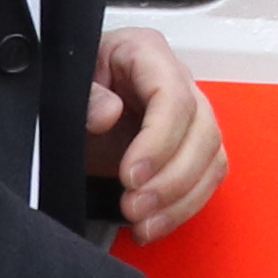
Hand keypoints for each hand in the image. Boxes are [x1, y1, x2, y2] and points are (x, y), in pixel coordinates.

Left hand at [86, 23, 226, 245]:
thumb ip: (84, 95)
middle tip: (134, 205)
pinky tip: (153, 224)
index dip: (158, 141)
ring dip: (180, 199)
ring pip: (211, 159)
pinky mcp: (189, 146)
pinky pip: (205, 178)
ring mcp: (189, 115)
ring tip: (143, 222)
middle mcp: (177, 81)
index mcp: (147, 53)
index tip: (130, 175)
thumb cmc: (70, 84)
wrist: (68, 102)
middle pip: (202, 132)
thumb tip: (107, 113)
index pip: (174, 97)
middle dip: (171, 179)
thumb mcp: (66, 82)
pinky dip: (182, 207)